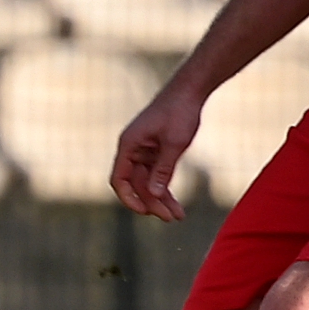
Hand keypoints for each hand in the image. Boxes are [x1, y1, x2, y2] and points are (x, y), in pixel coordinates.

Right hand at [108, 89, 205, 221]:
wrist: (189, 91)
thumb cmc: (179, 112)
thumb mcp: (174, 142)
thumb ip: (163, 169)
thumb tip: (154, 194)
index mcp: (129, 145)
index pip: (119, 178)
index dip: (128, 197)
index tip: (144, 212)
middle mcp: (132, 149)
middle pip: (135, 184)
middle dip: (151, 202)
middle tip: (170, 218)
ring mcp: (144, 151)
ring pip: (148, 182)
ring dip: (161, 199)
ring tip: (178, 216)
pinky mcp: (156, 151)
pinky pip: (157, 175)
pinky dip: (165, 188)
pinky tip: (176, 203)